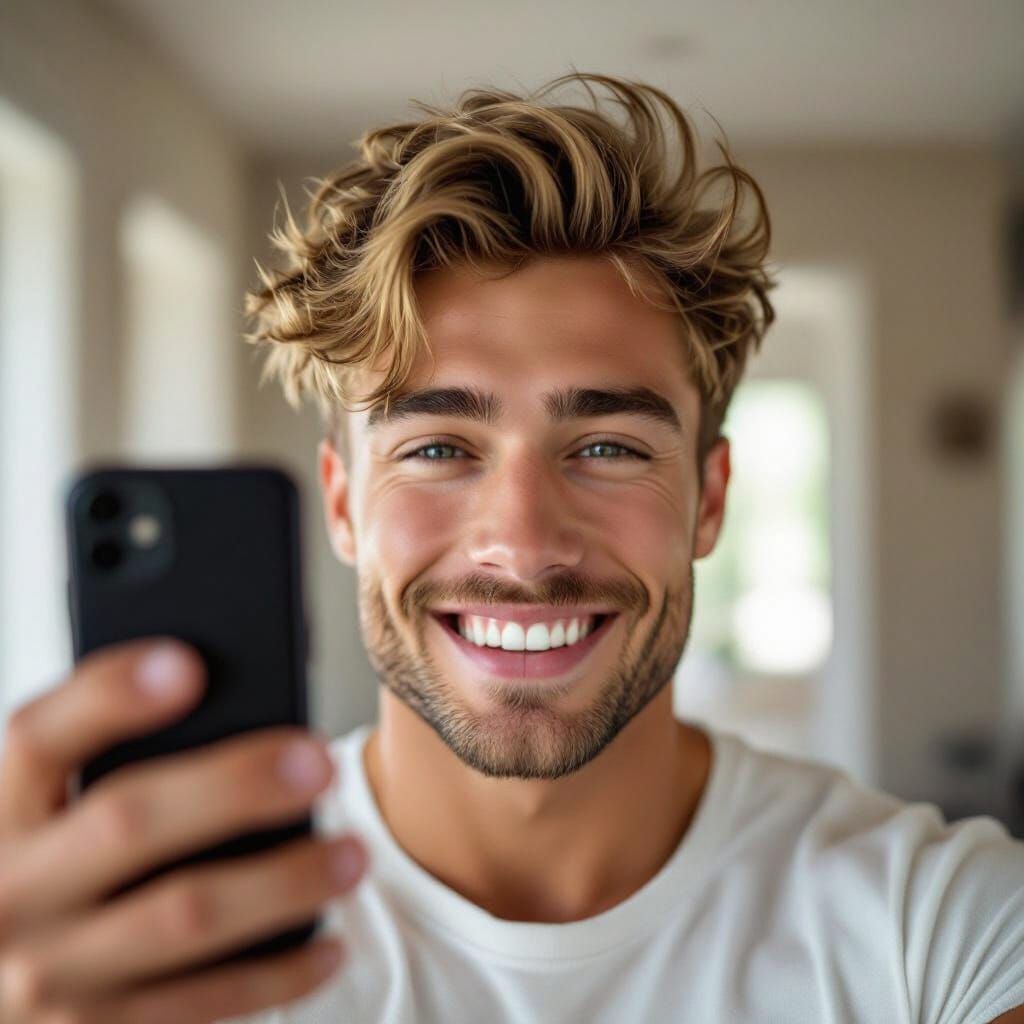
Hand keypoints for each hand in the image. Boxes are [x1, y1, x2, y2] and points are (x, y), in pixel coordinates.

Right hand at [0, 638, 367, 1021]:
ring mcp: (48, 970)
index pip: (37, 737)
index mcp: (1, 808)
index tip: (188, 665)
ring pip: (181, 918)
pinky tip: (331, 944)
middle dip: (233, 787)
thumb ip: (113, 753)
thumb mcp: (52, 802)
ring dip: (281, 884)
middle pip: (127, 820)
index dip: (108, 697)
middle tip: (320, 764)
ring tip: (354, 855)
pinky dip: (277, 976)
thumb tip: (222, 690)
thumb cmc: (54, 859)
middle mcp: (13, 889)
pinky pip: (200, 1005)